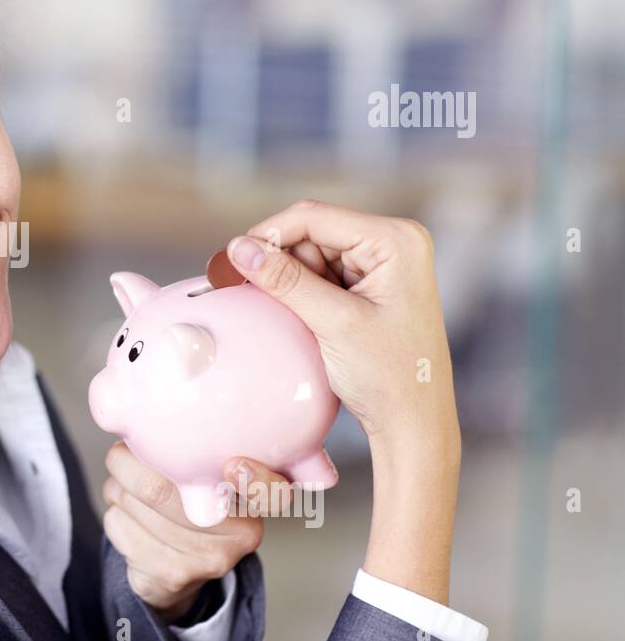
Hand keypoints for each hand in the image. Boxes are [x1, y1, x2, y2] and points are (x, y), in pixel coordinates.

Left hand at [102, 440, 272, 622]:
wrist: (174, 573)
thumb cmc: (189, 508)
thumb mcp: (210, 482)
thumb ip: (202, 454)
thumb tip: (157, 419)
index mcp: (256, 507)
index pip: (271, 493)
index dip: (254, 478)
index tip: (232, 465)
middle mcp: (240, 538)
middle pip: (165, 489)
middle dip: (129, 465)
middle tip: (120, 455)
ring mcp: (206, 561)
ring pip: (137, 504)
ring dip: (118, 488)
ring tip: (125, 486)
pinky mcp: (169, 576)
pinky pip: (119, 526)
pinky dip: (113, 512)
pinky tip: (127, 517)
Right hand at [225, 198, 462, 603]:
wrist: (413, 422)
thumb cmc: (390, 377)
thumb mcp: (333, 323)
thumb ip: (285, 281)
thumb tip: (239, 248)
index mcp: (396, 240)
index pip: (313, 217)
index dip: (265, 235)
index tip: (228, 261)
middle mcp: (392, 243)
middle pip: (309, 233)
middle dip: (278, 263)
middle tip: (247, 294)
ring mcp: (382, 264)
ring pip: (309, 255)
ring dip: (287, 281)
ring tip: (285, 316)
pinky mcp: (369, 285)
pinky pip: (319, 276)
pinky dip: (299, 293)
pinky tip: (295, 317)